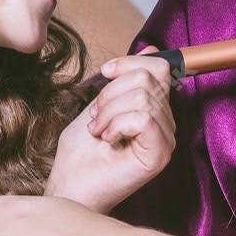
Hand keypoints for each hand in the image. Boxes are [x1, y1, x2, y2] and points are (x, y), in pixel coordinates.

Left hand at [44, 52, 174, 211]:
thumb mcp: (100, 104)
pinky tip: (108, 140)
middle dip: (111, 93)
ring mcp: (166, 140)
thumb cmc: (81, 153)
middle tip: (96, 119)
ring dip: (109, 112)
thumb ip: (124, 81)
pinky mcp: (159, 155)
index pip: (159, 68)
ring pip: (144, 97)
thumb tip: (153, 50)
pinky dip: (117, 124)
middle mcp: (166, 124)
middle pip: (148, 79)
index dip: (129, 63)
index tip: (105, 73)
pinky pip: (143, 118)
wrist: (70, 185)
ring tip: (99, 131)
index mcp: (154, 110)